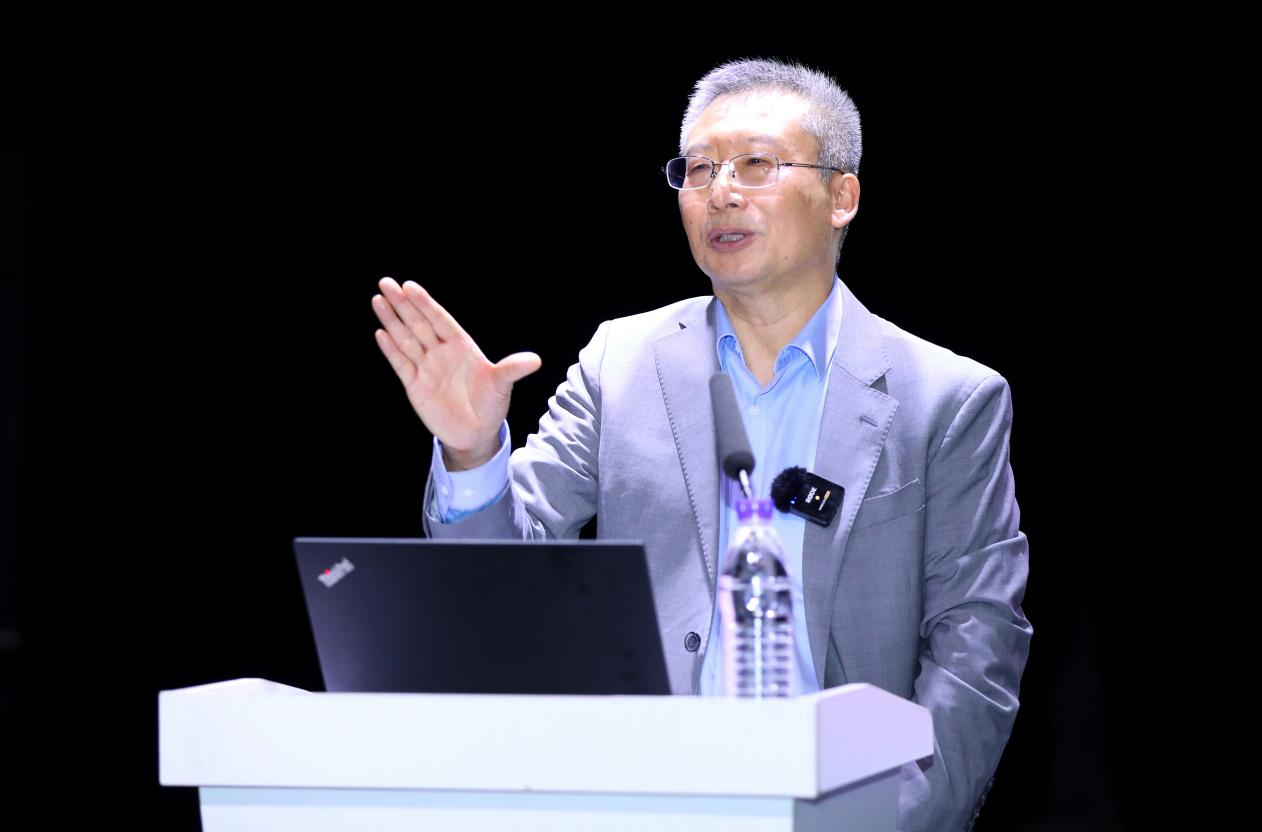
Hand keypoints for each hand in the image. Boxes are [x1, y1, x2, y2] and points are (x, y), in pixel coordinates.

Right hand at [371, 277, 540, 468]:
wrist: (476, 434)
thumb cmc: (491, 405)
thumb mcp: (502, 386)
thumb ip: (513, 370)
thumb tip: (536, 360)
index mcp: (461, 346)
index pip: (440, 320)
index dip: (425, 304)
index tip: (410, 286)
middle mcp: (441, 353)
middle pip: (419, 324)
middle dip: (403, 304)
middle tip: (386, 282)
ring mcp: (427, 368)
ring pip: (406, 339)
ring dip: (392, 321)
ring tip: (378, 300)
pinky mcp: (416, 386)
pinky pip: (401, 364)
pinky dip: (391, 349)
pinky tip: (381, 333)